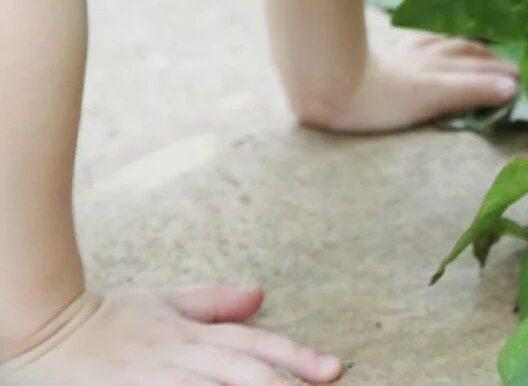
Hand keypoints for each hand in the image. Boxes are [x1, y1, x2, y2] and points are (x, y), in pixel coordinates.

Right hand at [0, 285, 340, 384]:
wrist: (48, 330)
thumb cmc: (109, 322)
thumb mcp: (166, 305)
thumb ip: (215, 304)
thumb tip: (260, 294)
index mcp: (196, 334)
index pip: (258, 344)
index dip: (298, 356)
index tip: (335, 370)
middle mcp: (184, 355)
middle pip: (244, 371)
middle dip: (283, 383)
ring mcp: (157, 378)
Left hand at [297, 28, 519, 134]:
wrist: (326, 82)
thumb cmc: (378, 98)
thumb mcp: (431, 97)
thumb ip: (471, 91)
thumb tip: (510, 87)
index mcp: (436, 68)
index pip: (475, 65)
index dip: (498, 71)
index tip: (520, 76)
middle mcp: (421, 57)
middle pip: (461, 52)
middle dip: (486, 58)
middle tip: (508, 62)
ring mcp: (399, 53)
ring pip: (438, 44)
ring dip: (460, 46)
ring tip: (474, 47)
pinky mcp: (377, 54)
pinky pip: (412, 41)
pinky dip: (427, 40)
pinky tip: (420, 41)